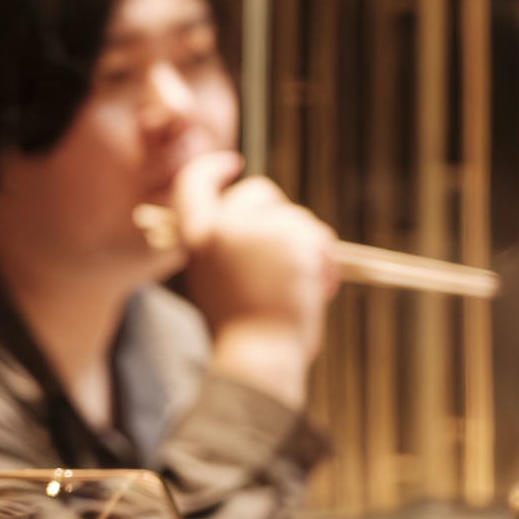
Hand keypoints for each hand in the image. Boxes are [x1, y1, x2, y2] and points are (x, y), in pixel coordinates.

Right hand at [169, 156, 337, 403]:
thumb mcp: (214, 276)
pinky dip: (324, 261)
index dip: (211, 169)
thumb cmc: (238, 327)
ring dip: (307, 246)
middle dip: (279, 215)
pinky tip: (316, 287)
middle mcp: (222, 225)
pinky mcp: (293, 241)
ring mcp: (258, 230)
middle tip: (286, 250)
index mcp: (195, 236)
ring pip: (296, 218)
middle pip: (258, 194)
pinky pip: (319, 238)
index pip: (193, 183)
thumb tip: (255, 217)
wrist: (256, 353)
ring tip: (301, 285)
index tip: (231, 165)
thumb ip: (224, 242)